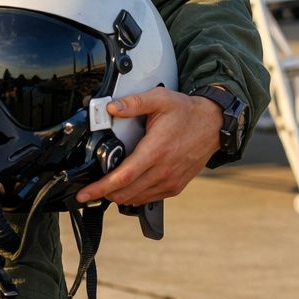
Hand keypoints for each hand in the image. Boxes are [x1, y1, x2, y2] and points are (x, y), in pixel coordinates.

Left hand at [76, 87, 221, 205]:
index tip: (85, 193)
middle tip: (90, 189)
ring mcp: (170, 181)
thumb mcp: (160, 99)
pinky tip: (128, 187)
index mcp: (156, 150)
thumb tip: (110, 108)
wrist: (213, 125)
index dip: (100, 188)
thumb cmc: (187, 112)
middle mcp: (163, 170)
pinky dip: (134, 196)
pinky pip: (148, 198)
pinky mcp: (175, 187)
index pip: (123, 177)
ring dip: (118, 196)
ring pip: (135, 199)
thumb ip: (134, 103)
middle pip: (125, 192)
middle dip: (104, 193)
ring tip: (107, 187)